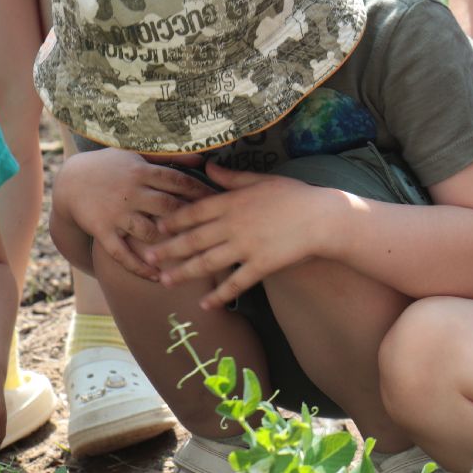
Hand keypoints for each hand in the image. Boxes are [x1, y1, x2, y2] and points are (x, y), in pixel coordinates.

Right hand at [59, 150, 214, 281]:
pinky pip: (122, 253)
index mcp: (142, 171)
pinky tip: (157, 276)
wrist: (69, 181)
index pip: (179, 181)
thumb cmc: (110, 168)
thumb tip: (203, 159)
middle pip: (168, 207)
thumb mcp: (137, 156)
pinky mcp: (102, 230)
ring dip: (169, 246)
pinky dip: (139, 267)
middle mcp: (131, 192)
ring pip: (148, 232)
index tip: (222, 204)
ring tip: (191, 259)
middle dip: (192, 220)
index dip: (201, 192)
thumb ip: (168, 159)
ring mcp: (116, 213)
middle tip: (215, 234)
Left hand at [148, 162, 324, 308]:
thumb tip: (209, 168)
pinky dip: (220, 296)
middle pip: (194, 239)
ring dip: (185, 273)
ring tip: (166, 281)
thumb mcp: (263, 180)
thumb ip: (233, 178)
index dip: (173, 221)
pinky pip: (236, 283)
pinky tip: (207, 305)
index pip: (194, 212)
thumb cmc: (296, 196)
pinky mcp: (261, 265)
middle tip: (149, 258)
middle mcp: (234, 225)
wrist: (324, 218)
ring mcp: (246, 247)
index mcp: (233, 202)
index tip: (157, 227)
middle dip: (169, 250)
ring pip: (208, 262)